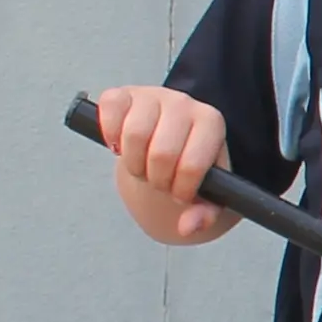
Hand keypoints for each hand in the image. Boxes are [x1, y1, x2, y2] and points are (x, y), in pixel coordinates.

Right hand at [96, 85, 230, 239]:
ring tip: (141, 166)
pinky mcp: (123, 94)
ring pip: (134, 135)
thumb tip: (187, 227)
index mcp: (211, 122)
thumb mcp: (206, 190)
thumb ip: (205, 213)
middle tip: (159, 181)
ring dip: (133, 163)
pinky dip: (110, 134)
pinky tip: (119, 146)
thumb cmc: (188, 164)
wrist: (167, 140)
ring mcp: (152, 95)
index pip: (192, 164)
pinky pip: (110, 109)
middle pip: (161, 154)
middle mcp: (184, 103)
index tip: (180, 194)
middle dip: (157, 179)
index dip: (181, 190)